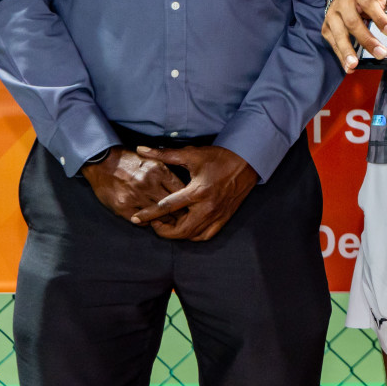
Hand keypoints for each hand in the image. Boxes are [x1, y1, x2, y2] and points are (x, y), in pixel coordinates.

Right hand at [81, 147, 185, 227]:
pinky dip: (147, 221)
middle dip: (180, 213)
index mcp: (159, 170)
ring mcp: (135, 196)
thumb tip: (184, 188)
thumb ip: (167, 173)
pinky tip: (150, 220)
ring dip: (164, 220)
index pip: (180, 190)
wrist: (103, 161)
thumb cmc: (130, 160)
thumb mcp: (152, 160)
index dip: (187, 199)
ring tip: (170, 223)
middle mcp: (148, 184)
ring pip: (158, 215)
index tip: (190, 205)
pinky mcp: (122, 206)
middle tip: (184, 218)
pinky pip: (141, 221)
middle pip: (171, 205)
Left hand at [128, 145, 258, 241]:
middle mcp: (208, 207)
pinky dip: (194, 235)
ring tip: (169, 224)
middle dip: (163, 230)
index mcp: (198, 191)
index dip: (150, 214)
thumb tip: (141, 149)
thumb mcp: (192, 154)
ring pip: (192, 235)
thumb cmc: (219, 157)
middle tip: (154, 222)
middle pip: (180, 230)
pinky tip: (187, 227)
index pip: (168, 207)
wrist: (248, 161)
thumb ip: (165, 154)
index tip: (137, 218)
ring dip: (177, 233)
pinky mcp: (225, 218)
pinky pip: (206, 235)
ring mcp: (217, 215)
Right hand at [321, 0, 386, 73]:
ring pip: (339, 34)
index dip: (380, 18)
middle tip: (381, 54)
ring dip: (347, 51)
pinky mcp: (326, 27)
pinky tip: (349, 67)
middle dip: (367, 40)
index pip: (369, 4)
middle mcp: (343, 3)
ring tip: (354, 65)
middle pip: (353, 22)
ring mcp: (333, 15)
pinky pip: (333, 43)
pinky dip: (341, 56)